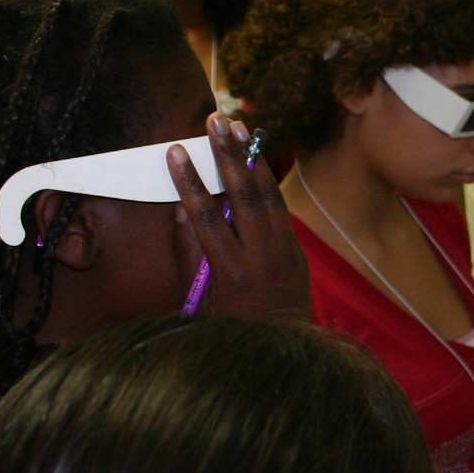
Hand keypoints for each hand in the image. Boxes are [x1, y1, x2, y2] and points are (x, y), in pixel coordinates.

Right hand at [167, 114, 310, 320]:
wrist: (280, 352)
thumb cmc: (227, 330)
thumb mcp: (198, 301)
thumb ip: (188, 255)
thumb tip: (180, 209)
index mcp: (231, 274)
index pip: (207, 219)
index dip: (190, 182)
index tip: (176, 151)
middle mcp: (262, 259)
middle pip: (244, 196)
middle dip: (228, 155)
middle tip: (215, 120)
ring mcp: (284, 253)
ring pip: (269, 196)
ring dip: (253, 158)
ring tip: (239, 127)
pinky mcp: (296, 251)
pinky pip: (280, 209)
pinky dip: (268, 181)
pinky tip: (256, 158)